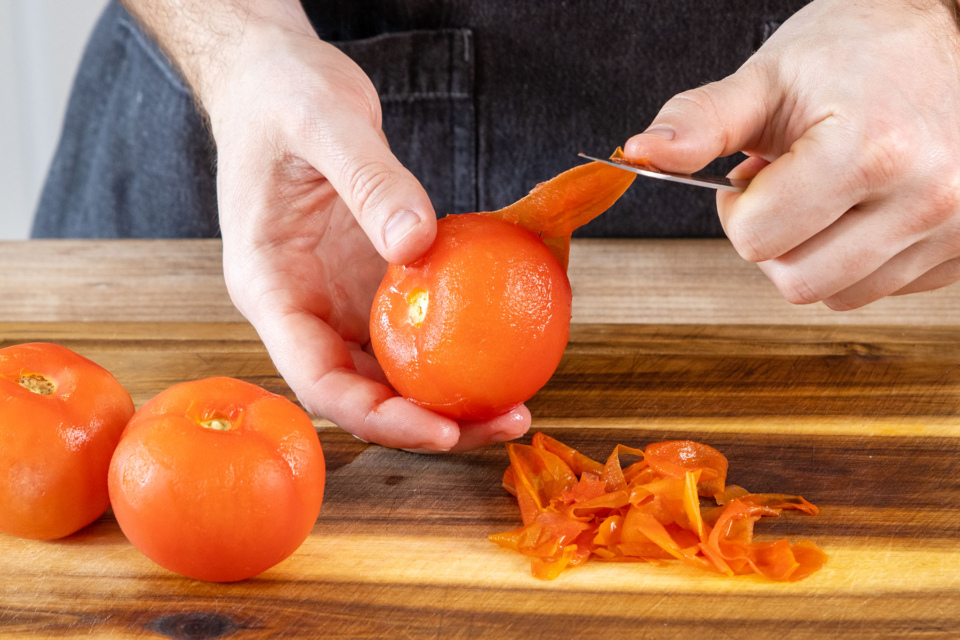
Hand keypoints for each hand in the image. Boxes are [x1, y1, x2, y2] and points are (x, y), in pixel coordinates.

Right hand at [160, 7, 529, 450]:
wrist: (275, 80)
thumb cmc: (281, 97)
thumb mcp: (325, 124)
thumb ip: (370, 183)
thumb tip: (419, 246)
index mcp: (271, 289)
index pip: (317, 379)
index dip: (377, 417)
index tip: (440, 429)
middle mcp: (302, 309)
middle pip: (360, 392)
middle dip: (429, 421)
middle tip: (505, 420)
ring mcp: (337, 298)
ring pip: (389, 369)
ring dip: (448, 394)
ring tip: (515, 402)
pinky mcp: (368, 280)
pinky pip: (413, 325)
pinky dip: (454, 344)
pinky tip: (502, 345)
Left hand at [625, 0, 959, 309]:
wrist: (940, 35)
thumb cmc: (852, 53)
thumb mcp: (767, 79)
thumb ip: (700, 122)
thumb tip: (639, 154)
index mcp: (874, 150)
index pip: (758, 239)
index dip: (737, 208)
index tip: (753, 172)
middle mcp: (928, 197)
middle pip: (795, 281)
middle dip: (772, 239)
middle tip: (788, 186)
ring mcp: (955, 229)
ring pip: (836, 296)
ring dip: (813, 253)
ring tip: (828, 192)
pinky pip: (879, 291)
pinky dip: (855, 260)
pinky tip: (863, 208)